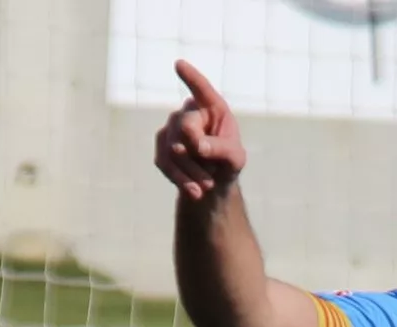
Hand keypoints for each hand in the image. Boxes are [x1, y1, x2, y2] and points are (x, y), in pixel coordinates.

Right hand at [154, 60, 246, 200]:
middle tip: (212, 177)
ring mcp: (172, 127)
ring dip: (190, 170)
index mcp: (213, 109)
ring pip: (172, 146)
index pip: (202, 90)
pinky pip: (164, 161)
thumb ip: (221, 149)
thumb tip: (197, 145)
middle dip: (198, 152)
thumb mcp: (235, 159)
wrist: (212, 185)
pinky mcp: (162, 146)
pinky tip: (195, 192)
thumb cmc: (228, 164)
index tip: (179, 64)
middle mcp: (190, 113)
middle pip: (185, 125)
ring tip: (208, 186)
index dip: (191, 78)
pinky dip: (180, 178)